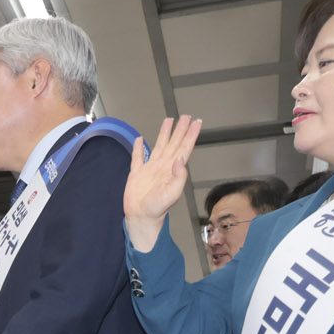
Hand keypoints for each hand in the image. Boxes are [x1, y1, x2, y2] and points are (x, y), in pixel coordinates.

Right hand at [124, 115, 202, 252]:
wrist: (141, 217)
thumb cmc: (157, 208)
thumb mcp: (172, 193)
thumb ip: (179, 176)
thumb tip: (181, 158)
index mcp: (172, 169)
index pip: (184, 148)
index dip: (190, 135)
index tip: (196, 123)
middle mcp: (163, 166)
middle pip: (174, 143)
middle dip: (180, 129)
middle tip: (186, 116)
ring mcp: (150, 168)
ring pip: (159, 145)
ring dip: (165, 133)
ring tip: (169, 121)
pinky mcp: (137, 173)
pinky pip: (138, 157)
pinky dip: (139, 148)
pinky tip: (140, 140)